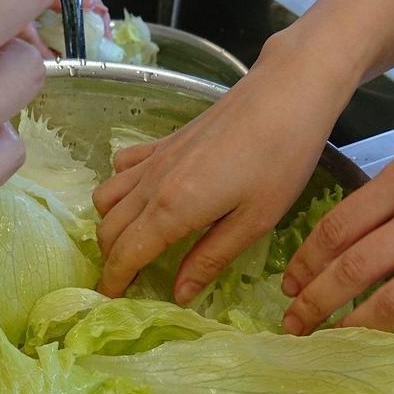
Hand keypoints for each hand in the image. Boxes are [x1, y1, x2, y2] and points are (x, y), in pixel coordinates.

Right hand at [93, 31, 358, 300]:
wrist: (287, 92)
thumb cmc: (281, 159)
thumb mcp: (254, 221)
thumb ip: (210, 258)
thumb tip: (178, 294)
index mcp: (173, 209)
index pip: (126, 254)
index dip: (113, 282)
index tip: (109, 301)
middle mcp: (151, 185)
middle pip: (108, 229)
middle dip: (110, 259)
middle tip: (128, 281)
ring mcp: (153, 160)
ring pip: (106, 198)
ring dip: (110, 225)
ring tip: (134, 243)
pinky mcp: (162, 142)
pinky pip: (121, 169)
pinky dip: (119, 188)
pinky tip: (143, 197)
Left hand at [282, 139, 393, 334]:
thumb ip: (386, 205)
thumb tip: (338, 256)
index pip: (338, 226)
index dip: (307, 261)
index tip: (289, 285)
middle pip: (356, 267)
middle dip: (318, 301)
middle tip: (294, 325)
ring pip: (393, 299)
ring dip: (355, 325)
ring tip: (330, 339)